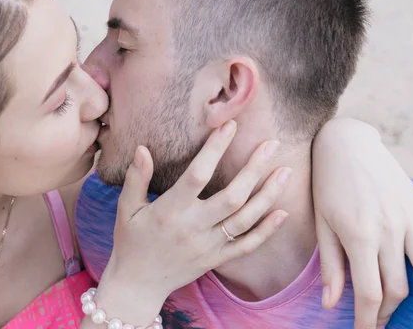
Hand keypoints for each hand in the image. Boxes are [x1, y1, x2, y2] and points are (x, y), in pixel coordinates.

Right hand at [94, 121, 289, 325]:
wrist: (137, 285)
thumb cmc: (130, 242)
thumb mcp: (126, 209)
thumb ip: (136, 178)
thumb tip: (143, 148)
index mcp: (170, 210)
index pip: (197, 175)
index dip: (215, 149)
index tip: (229, 126)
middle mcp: (193, 227)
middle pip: (232, 196)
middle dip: (254, 168)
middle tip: (272, 144)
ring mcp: (209, 245)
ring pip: (245, 219)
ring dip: (268, 195)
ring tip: (285, 171)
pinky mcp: (217, 259)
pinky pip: (247, 245)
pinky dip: (267, 230)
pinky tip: (283, 212)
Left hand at [313, 118, 412, 328]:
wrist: (347, 145)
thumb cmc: (326, 184)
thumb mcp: (321, 224)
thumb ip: (330, 266)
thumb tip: (331, 304)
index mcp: (359, 236)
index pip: (369, 293)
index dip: (368, 320)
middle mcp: (389, 230)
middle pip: (395, 289)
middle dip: (383, 311)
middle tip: (371, 320)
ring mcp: (409, 219)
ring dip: (404, 295)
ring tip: (389, 304)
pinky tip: (409, 275)